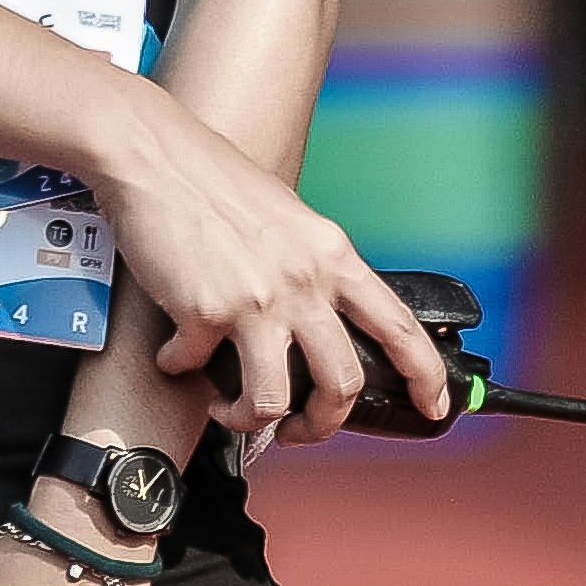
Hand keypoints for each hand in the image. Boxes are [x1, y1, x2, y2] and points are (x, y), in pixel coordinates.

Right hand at [84, 89, 448, 442]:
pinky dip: (182, 369)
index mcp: (331, 255)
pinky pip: (197, 368)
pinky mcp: (204, 312)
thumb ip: (310, 265)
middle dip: (322, 423)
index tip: (433, 405)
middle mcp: (303, 280)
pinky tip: (173, 354)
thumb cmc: (211, 177)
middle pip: (341, 382)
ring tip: (230, 408)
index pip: (399, 326)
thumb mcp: (287, 217)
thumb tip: (314, 314)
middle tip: (300, 431)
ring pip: (275, 400)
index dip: (425, 375)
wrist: (152, 154)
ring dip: (251, 419)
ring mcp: (256, 299)